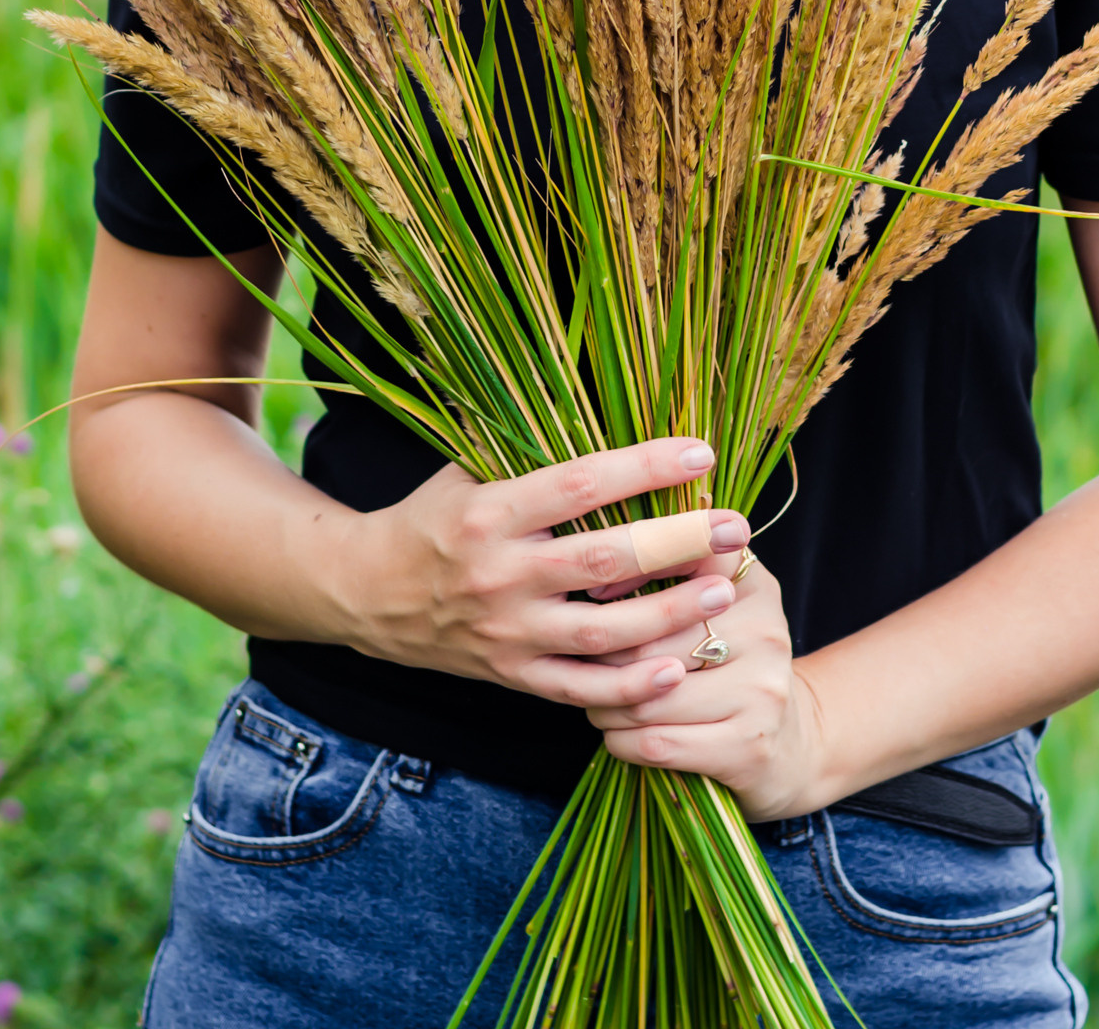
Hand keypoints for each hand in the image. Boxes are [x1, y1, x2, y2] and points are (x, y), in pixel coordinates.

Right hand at [333, 437, 750, 714]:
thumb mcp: (466, 472)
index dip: (642, 467)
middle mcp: (500, 574)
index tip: (700, 452)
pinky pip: (578, 689)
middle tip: (733, 527)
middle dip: (676, 543)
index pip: (579, 484)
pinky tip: (675, 669)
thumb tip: (604, 408)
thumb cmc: (429, 519)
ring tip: (722, 591)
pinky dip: (628, 687)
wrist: (365, 595)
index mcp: (490, 512)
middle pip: (603, 561)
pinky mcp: (509, 674)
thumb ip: (528, 455)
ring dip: (669, 614)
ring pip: (601, 631)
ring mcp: (506, 632)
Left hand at [585, 557, 827, 820]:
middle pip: (650, 641)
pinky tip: (617, 735)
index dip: (629, 572)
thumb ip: (676, 574)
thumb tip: (597, 573)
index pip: (684, 558)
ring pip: (648, 698)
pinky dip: (622, 741)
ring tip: (594, 700)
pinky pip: (658, 743)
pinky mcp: (748, 747)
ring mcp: (761, 692)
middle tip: (581, 663)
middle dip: (602, 657)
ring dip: (606, 705)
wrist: (794, 740)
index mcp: (753, 584)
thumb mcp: (722, 606)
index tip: (596, 593)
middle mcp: (764, 632)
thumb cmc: (735, 663)